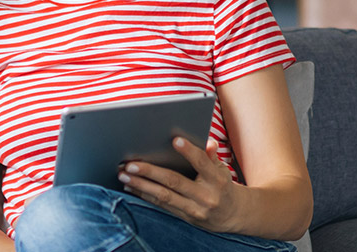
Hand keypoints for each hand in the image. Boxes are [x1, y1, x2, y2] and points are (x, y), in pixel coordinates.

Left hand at [119, 137, 241, 233]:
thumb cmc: (223, 185)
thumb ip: (212, 156)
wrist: (233, 215)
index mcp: (217, 180)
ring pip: (164, 196)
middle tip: (130, 164)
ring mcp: (195, 209)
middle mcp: (206, 196)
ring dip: (141, 185)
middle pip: (175, 181)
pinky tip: (130, 187)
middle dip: (150, 172)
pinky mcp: (185, 217)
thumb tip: (208, 141)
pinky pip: (162, 205)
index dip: (189, 151)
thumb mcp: (223, 170)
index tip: (175, 140)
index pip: (203, 163)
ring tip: (123, 175)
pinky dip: (145, 195)